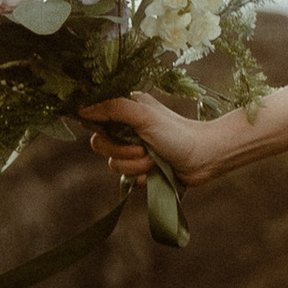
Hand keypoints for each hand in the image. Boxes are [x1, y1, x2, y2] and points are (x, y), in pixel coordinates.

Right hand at [80, 92, 229, 187]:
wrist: (205, 158)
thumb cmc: (178, 133)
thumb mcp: (143, 116)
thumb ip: (113, 108)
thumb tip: (82, 108)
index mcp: (127, 110)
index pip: (95, 118)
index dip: (98, 128)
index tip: (111, 131)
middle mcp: (128, 129)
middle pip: (100, 145)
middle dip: (121, 151)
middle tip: (142, 149)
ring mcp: (135, 150)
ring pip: (113, 165)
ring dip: (135, 166)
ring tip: (154, 160)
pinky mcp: (143, 169)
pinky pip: (128, 179)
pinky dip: (143, 177)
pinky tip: (157, 171)